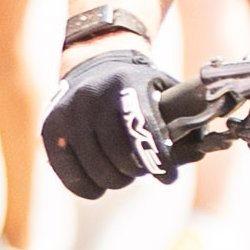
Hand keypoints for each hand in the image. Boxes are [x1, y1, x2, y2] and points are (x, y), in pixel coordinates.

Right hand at [38, 45, 175, 200]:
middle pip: (120, 156)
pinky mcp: (51, 126)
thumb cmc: (138, 85)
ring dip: (114, 180)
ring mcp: (69, 112)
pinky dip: (84, 185)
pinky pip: (66, 170)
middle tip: (141, 171)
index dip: (159, 160)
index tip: (168, 176)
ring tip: (121, 175)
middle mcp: (94, 97)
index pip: (144, 132)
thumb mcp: (163, 89)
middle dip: (136, 171)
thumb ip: (182, 119)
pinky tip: (97, 187)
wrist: (94, 61)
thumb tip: (199, 152)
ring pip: (95, 167)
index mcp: (126, 85)